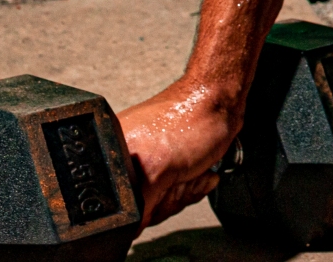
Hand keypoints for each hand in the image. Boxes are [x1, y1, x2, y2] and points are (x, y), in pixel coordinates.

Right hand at [118, 78, 240, 228]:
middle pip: (138, 209)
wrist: (220, 101)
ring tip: (189, 169)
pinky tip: (198, 172)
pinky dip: (190, 188)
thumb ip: (136, 205)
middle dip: (165, 198)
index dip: (141, 206)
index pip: (116, 205)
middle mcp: (126, 156)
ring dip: (181, 192)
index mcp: (112, 151)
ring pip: (159, 204)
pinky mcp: (168, 165)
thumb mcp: (155, 170)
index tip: (158, 189)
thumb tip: (126, 232)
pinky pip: (174, 195)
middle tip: (177, 175)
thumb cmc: (190, 119)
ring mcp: (148, 161)